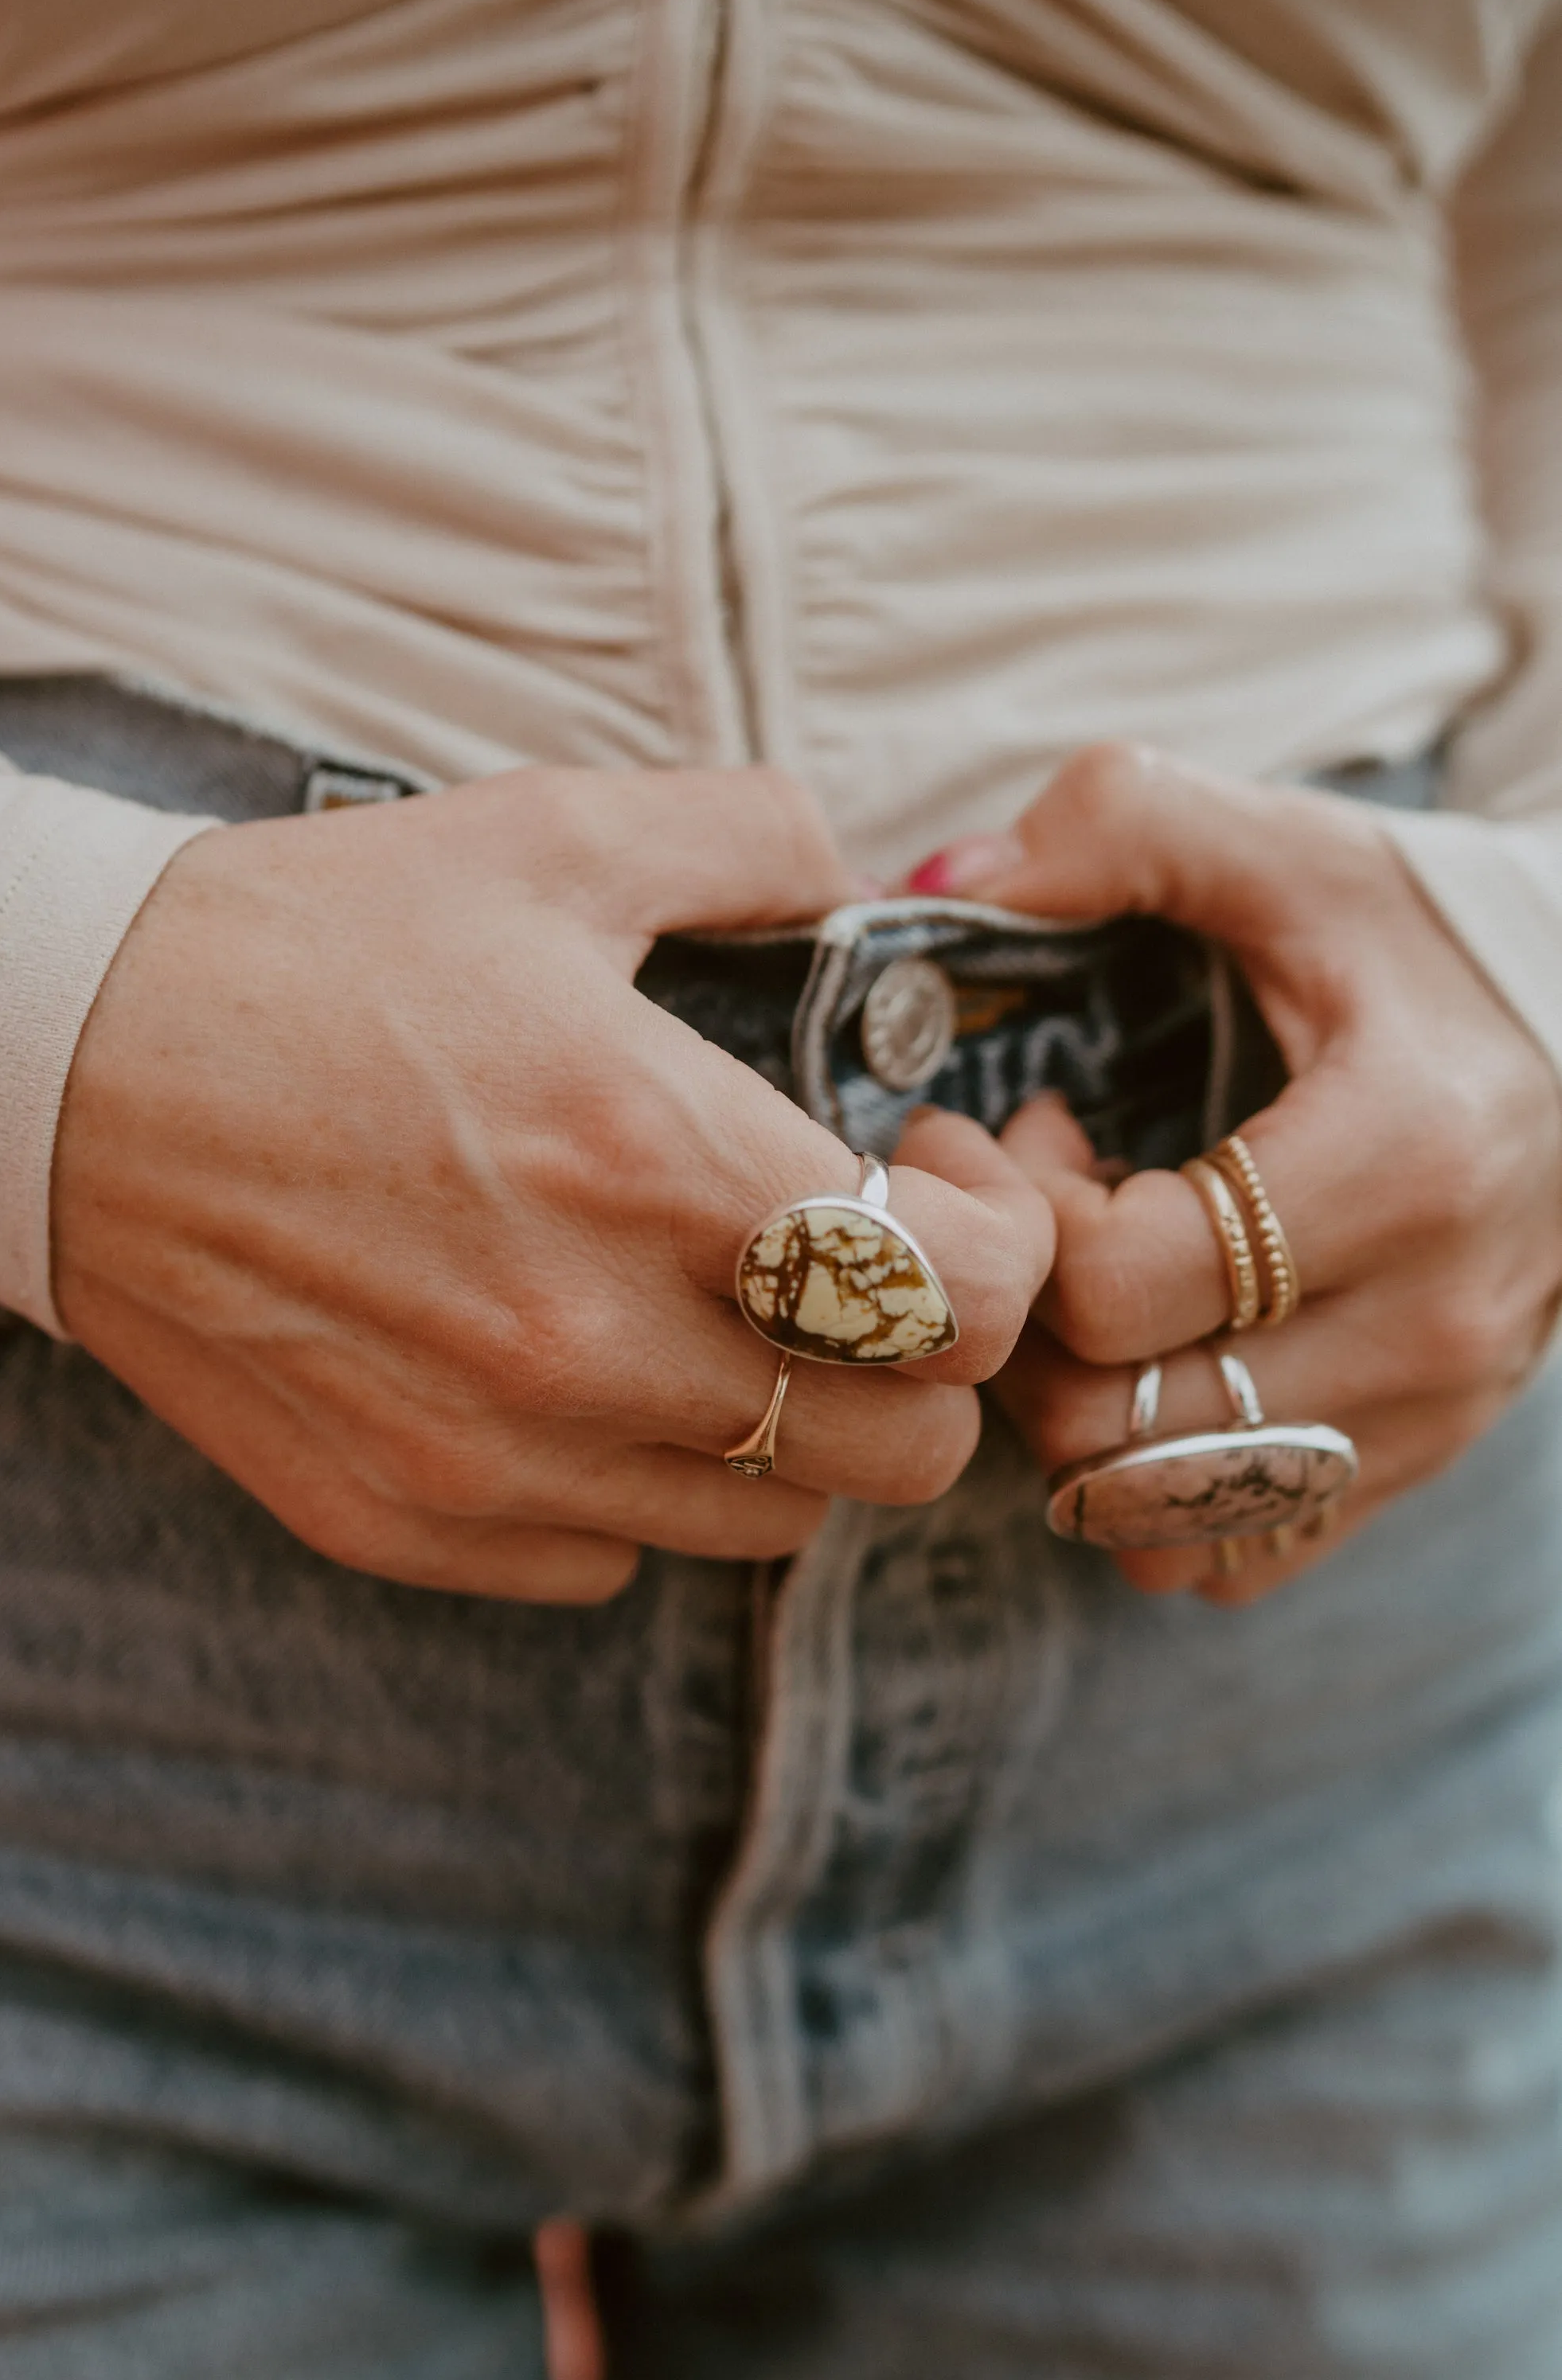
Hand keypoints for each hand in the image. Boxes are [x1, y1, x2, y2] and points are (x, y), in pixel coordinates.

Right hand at [52, 766, 1053, 1601]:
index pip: (965, 1298)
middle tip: (859, 1266)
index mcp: (654, 1161)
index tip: (929, 1173)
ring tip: (719, 1319)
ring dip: (787, 1430)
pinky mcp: (402, 1521)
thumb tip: (859, 870)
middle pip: (902, 1451)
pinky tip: (581, 1375)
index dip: (1002, 1243)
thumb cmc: (303, 946)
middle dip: (924, 1359)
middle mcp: (592, 1341)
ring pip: (768, 1527)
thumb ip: (748, 836)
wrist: (55, 1068)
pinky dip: (635, 1488)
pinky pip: (608, 1561)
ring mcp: (493, 1455)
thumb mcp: (542, 836)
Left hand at [908, 745, 1561, 1604]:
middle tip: (1049, 1215)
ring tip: (1100, 1293)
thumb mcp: (1294, 843)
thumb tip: (946, 877)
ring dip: (1075, 1416)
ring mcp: (1430, 1415)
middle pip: (1112, 1428)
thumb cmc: (1434, 937)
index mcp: (1404, 1165)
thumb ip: (1118, 825)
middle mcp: (1430, 1323)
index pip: (1117, 1289)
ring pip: (1154, 1514)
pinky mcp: (1416, 1464)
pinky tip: (1161, 1365)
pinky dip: (1152, 1485)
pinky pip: (1227, 1554)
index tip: (1034, 1126)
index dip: (1025, 1213)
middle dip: (1026, 1324)